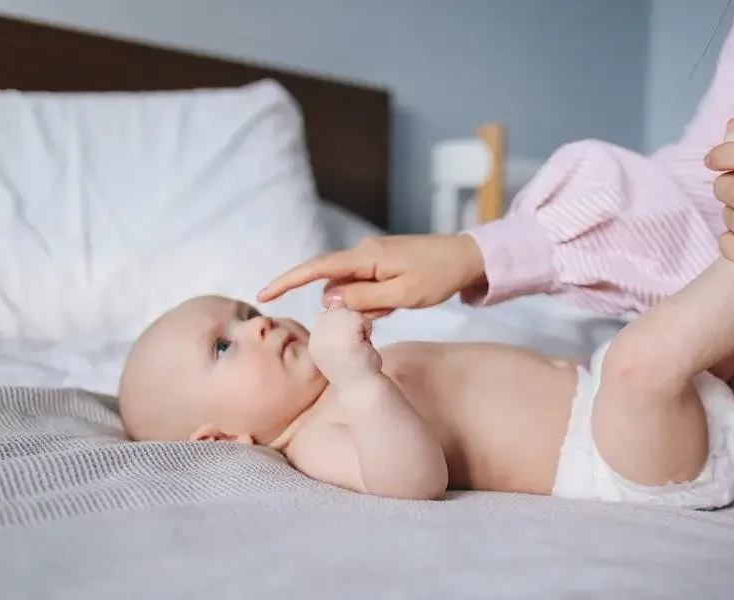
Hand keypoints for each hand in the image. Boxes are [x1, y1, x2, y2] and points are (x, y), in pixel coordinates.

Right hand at [257, 234, 485, 317]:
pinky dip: (376, 301)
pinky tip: (398, 302)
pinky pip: (367, 288)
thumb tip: (328, 300)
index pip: (317, 268)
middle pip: (334, 284)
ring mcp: (374, 258)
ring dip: (366, 306)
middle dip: (346, 306)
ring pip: (352, 290)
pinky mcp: (383, 264)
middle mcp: (364, 253)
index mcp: (366, 256)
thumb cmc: (439, 276)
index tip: (264, 294)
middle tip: (383, 314)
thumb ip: (363, 299)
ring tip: (398, 306)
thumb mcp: (402, 295)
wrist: (469, 258)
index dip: (288, 281)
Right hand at [308, 301, 382, 383]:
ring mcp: (330, 330)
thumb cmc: (355, 369)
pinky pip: (362, 318)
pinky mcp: (344, 329)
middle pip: (342, 310)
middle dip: (353, 327)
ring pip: (352, 313)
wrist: (362, 387)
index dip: (346, 330)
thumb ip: (335, 325)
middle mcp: (317, 331)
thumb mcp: (339, 345)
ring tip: (358, 348)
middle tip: (354, 349)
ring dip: (361, 329)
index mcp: (314, 337)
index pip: (333, 316)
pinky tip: (363, 346)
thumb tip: (335, 302)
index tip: (347, 350)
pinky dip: (368, 330)